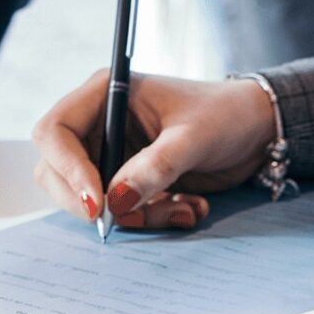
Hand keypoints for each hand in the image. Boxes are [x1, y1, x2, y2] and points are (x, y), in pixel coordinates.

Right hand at [31, 69, 274, 229]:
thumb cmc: (226, 115)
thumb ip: (156, 167)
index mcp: (105, 94)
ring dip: (134, 216)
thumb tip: (115, 199)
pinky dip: (152, 219)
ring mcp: (113, 155)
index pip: (55, 132)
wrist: (258, 131)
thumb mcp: (194, 138)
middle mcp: (101, 124)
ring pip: (92, 199)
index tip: (98, 202)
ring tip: (182, 211)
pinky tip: (189, 209)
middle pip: (58, 172)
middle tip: (131, 218)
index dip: (67, 169)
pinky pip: (122, 211)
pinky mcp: (130, 181)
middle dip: (93, 203)